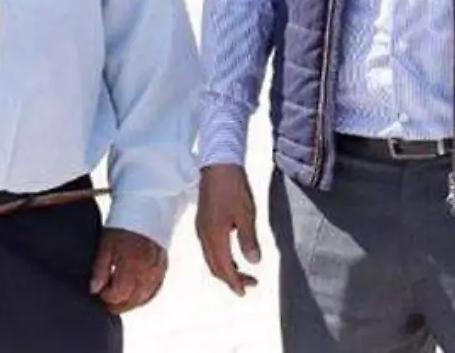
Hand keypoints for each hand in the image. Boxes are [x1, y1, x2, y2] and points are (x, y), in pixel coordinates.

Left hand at [89, 228, 166, 313]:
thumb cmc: (124, 225)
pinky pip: (154, 291)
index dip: (105, 297)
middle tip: (104, 301)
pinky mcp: (163, 268)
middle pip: (131, 301)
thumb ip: (99, 269)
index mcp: (132, 266)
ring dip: (130, 303)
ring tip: (117, 300)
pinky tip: (134, 296)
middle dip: (116, 304)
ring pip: (143, 298)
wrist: (147, 209)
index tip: (97, 292)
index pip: (118, 295)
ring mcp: (158, 272)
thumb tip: (94, 289)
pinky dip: (143, 297)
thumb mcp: (106, 244)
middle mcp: (148, 272)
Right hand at [195, 164, 261, 295]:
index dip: (235, 282)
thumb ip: (248, 239)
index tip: (246, 291)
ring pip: (211, 258)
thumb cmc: (234, 187)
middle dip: (231, 279)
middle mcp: (204, 235)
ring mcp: (201, 228)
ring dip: (225, 269)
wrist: (218, 164)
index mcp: (214, 235)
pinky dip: (220, 257)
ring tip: (243, 273)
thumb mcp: (246, 214)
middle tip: (250, 284)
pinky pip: (209, 248)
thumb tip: (253, 262)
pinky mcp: (202, 221)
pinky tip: (232, 254)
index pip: (224, 267)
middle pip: (215, 266)